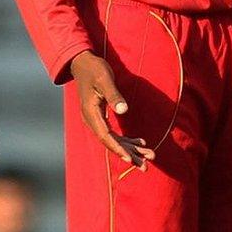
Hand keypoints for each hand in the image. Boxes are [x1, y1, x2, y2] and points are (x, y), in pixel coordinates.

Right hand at [69, 51, 151, 166]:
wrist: (83, 64)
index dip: (118, 149)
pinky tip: (141, 143)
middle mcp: (92, 121)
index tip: (130, 160)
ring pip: (114, 140)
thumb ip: (114, 95)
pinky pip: (115, 133)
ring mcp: (97, 120)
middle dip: (129, 155)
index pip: (105, 136)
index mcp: (91, 114)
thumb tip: (123, 110)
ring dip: (131, 149)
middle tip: (146, 167)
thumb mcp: (105, 80)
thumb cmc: (95, 70)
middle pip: (111, 143)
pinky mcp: (102, 117)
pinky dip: (127, 140)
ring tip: (149, 157)